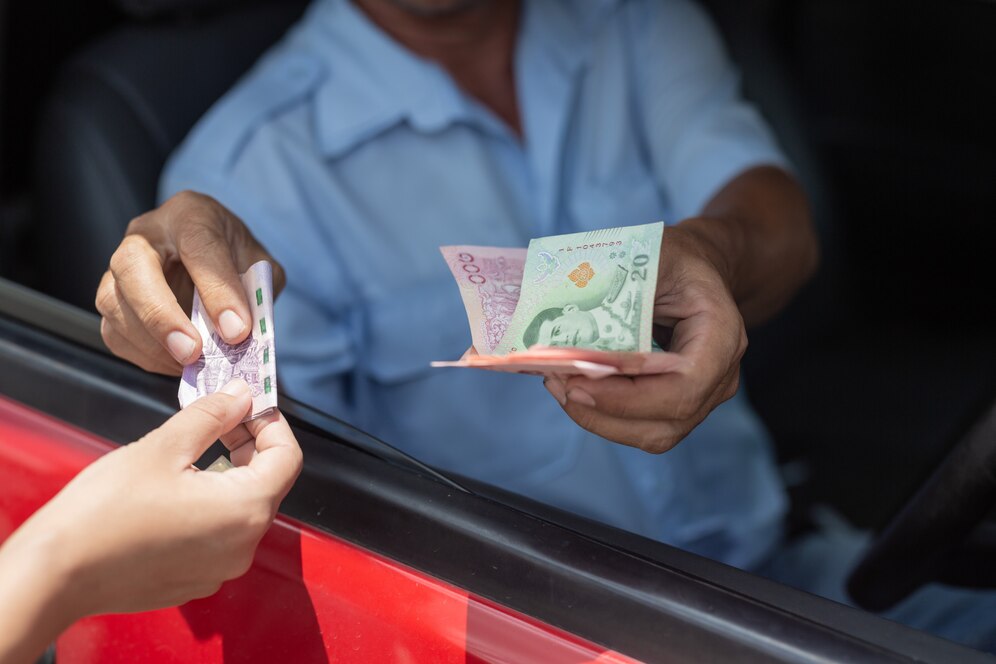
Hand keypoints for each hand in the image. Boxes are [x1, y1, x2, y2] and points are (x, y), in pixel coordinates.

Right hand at [0, 379, 302, 663]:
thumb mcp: (163, 446)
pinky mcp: (198, 578)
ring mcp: (221, 567)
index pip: (288, 457)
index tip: (248, 405)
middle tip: (220, 417)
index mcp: (244, 510)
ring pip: (244, 508)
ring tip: (194, 448)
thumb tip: (242, 395)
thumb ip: (212, 416)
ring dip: (230, 472)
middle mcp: (243, 546)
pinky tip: (179, 486)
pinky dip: (212, 504)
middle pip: (269, 483)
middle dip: (250, 445)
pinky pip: (221, 534)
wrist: (56, 573)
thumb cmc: (103, 512)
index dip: (271, 424)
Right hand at [96, 191, 285, 374]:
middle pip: (133, 267)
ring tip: (191, 364)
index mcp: (190, 215)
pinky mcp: (112, 299)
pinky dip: (144, 355)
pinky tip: (175, 365)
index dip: (217, 291)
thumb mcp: (260, 266)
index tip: (237, 330)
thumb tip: (242, 331)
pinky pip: (114, 331)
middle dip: (161, 315)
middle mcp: (146, 234)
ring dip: (151, 343)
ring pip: (114, 302)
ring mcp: (120, 266)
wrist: (216, 260)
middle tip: (192, 351)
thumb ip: (256, 291)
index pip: (198, 246)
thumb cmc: (237, 259)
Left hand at [544, 223, 745, 453]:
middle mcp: (720, 374)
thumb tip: (571, 312)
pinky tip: (572, 388)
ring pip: (653, 434)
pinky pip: (642, 425)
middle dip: (604, 411)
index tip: (576, 383)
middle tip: (555, 381)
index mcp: (721, 333)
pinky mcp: (678, 405)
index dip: (629, 397)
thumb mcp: (653, 254)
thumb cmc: (674, 259)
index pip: (684, 386)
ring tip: (558, 385)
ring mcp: (703, 395)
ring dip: (598, 418)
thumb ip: (621, 284)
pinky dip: (603, 414)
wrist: (695, 272)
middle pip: (667, 421)